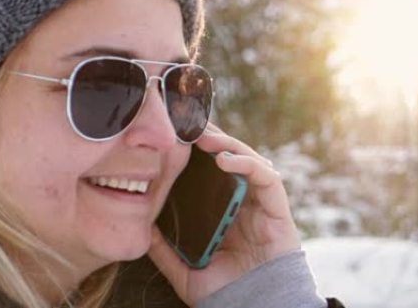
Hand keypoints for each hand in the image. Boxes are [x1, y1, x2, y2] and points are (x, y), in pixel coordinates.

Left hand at [148, 123, 300, 305]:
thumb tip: (141, 226)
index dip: (196, 151)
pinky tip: (225, 160)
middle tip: (188, 126)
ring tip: (204, 137)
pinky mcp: (276, 207)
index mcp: (221, 209)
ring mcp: (260, 202)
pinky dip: (247, 164)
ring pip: (248, 159)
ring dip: (227, 144)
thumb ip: (164, 249)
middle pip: (229, 157)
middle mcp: (242, 200)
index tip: (174, 136)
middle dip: (211, 138)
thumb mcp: (183, 268)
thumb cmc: (222, 290)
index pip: (210, 170)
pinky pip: (266, 178)